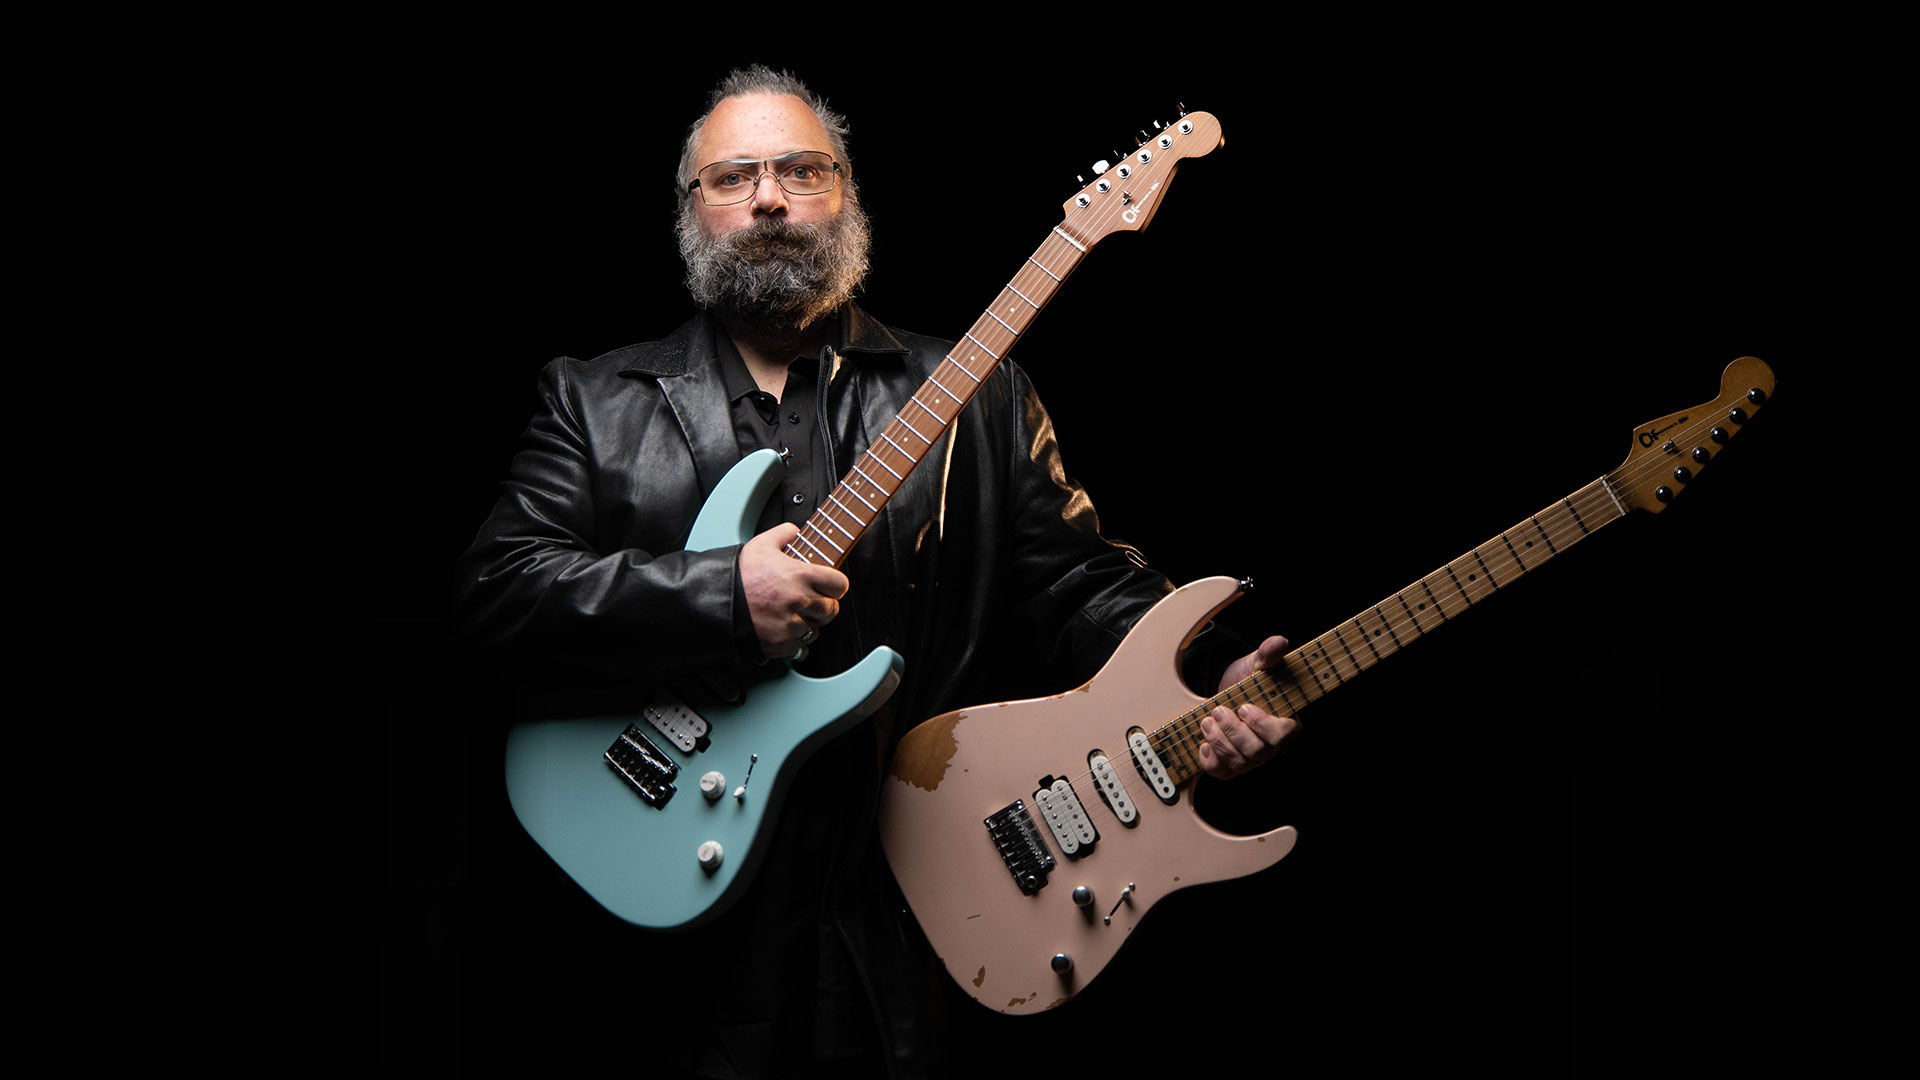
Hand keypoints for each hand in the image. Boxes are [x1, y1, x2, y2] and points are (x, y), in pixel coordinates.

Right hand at [740, 523, 848, 660]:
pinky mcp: (779, 644)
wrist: (714, 601)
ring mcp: (790, 625)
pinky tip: (784, 634)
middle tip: (811, 604)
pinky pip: (800, 649)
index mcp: (800, 576)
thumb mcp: (761, 544)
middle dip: (824, 607)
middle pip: (831, 610)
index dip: (835, 585)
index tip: (830, 587)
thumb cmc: (737, 574)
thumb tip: (795, 530)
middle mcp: (799, 601)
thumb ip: (784, 533)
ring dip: (807, 626)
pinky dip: (795, 645)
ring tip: (791, 618)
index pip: (840, 584)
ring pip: (815, 631)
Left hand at [1197, 635, 1298, 779]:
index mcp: (1287, 725)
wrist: (1227, 692)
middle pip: (1257, 753)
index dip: (1262, 725)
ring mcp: (1251, 760)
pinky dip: (1210, 761)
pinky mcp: (1231, 767)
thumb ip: (1269, 655)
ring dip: (1219, 742)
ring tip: (1206, 721)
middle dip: (1233, 731)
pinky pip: (1222, 773)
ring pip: (1239, 764)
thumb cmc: (1249, 681)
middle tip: (1217, 710)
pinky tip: (1204, 744)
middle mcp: (1272, 748)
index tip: (1244, 707)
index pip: (1282, 735)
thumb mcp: (1258, 665)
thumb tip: (1278, 643)